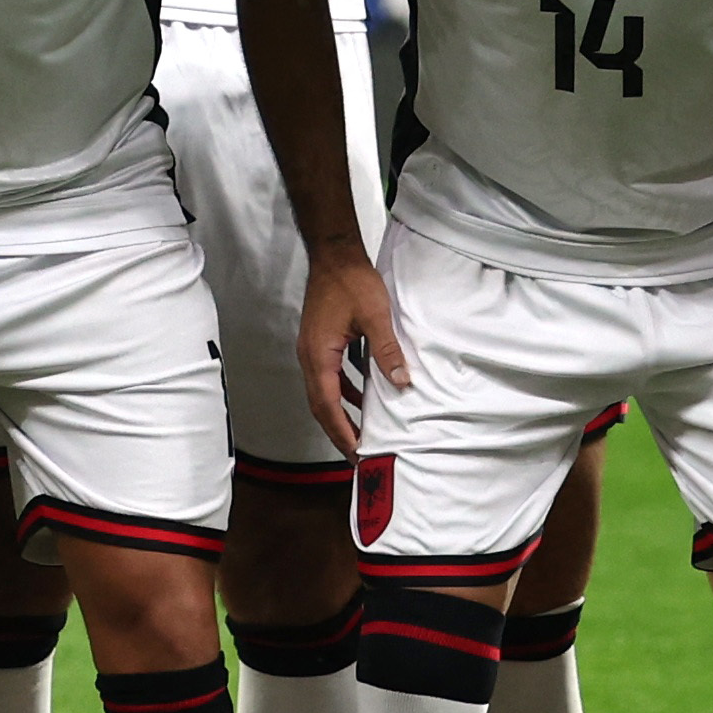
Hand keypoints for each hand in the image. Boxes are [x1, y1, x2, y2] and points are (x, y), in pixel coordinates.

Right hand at [293, 246, 407, 458]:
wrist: (334, 256)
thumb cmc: (351, 282)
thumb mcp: (375, 316)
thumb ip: (386, 350)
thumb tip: (402, 382)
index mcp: (319, 355)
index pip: (327, 404)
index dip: (342, 431)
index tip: (357, 452)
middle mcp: (310, 357)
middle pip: (320, 405)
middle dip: (338, 431)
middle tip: (358, 456)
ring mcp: (312, 351)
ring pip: (322, 393)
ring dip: (338, 415)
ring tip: (359, 434)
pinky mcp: (319, 343)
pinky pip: (328, 378)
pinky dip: (341, 393)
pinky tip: (358, 398)